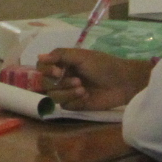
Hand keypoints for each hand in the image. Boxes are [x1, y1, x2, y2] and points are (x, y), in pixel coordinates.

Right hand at [35, 48, 152, 110]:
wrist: (122, 82)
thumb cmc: (103, 65)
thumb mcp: (81, 56)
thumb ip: (60, 55)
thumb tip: (39, 57)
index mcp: (63, 64)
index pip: (42, 68)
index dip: (46, 71)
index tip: (57, 71)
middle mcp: (63, 77)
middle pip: (45, 84)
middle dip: (60, 83)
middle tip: (77, 80)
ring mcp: (68, 92)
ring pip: (53, 96)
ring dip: (67, 92)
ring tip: (82, 88)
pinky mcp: (75, 105)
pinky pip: (65, 106)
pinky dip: (74, 100)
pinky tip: (86, 96)